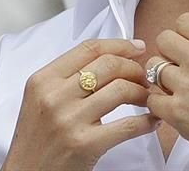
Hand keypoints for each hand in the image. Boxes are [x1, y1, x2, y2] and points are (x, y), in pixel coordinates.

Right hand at [2, 38, 160, 170]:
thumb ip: (65, 78)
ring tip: (147, 98)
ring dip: (142, 92)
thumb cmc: (36, 138)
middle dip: (134, 67)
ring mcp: (70, 120)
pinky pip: (128, 125)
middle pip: (108, 65)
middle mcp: (55, 96)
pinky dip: (147, 121)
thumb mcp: (40, 99)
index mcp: (43, 80)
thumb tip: (108, 59)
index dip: (119, 44)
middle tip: (144, 77)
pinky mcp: (86, 144)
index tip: (136, 48)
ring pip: (121, 89)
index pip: (88, 49)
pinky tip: (151, 121)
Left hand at [144, 11, 188, 170]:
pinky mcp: (177, 112)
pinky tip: (177, 107)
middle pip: (163, 39)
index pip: (184, 21)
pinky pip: (152, 99)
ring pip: (154, 67)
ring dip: (164, 76)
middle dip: (172, 50)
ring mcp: (186, 86)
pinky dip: (160, 103)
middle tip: (184, 66)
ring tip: (181, 88)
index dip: (187, 33)